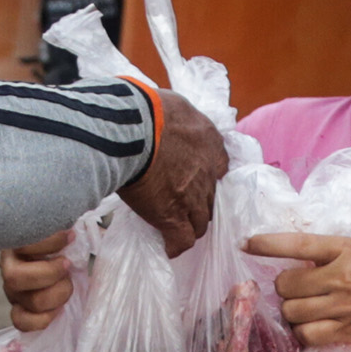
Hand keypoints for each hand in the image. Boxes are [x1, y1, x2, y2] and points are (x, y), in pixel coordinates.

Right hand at [0, 234, 72, 332]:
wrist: (68, 269)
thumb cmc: (69, 247)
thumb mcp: (74, 234)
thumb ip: (80, 228)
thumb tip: (86, 228)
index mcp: (18, 242)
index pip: (21, 242)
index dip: (48, 242)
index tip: (70, 236)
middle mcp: (9, 266)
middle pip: (15, 278)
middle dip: (50, 274)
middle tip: (68, 267)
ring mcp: (13, 291)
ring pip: (30, 301)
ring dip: (58, 295)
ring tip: (68, 285)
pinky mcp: (19, 311)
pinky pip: (23, 322)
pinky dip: (44, 319)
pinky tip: (58, 309)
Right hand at [117, 91, 223, 256]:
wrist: (131, 128)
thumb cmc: (146, 108)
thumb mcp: (173, 105)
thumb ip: (178, 118)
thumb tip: (168, 119)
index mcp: (210, 142)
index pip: (219, 168)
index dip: (205, 177)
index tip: (193, 180)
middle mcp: (207, 172)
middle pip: (210, 198)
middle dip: (198, 204)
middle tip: (180, 206)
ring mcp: (192, 197)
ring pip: (199, 222)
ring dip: (188, 226)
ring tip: (174, 228)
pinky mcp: (172, 216)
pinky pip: (181, 240)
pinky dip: (175, 245)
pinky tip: (168, 246)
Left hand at [250, 230, 350, 351]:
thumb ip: (334, 255)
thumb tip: (301, 263)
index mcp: (346, 250)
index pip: (298, 244)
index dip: (268, 244)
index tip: (247, 244)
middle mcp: (341, 277)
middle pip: (286, 286)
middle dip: (285, 288)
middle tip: (297, 288)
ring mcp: (343, 307)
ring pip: (292, 313)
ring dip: (292, 311)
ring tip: (306, 308)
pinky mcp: (348, 332)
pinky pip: (308, 336)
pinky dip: (303, 333)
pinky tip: (312, 327)